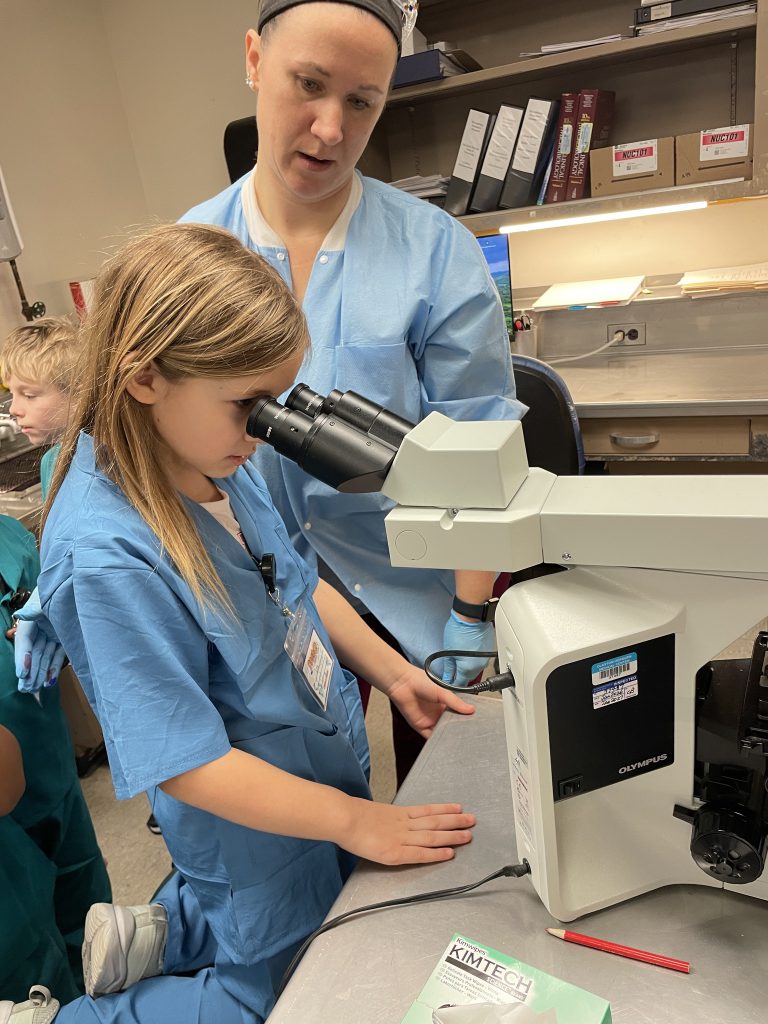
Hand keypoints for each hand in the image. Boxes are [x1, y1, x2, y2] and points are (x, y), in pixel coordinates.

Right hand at [14, 589, 65, 693]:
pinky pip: (58, 653)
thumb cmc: (62, 587)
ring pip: (45, 655)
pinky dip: (54, 666)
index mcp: (34, 615)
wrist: (79, 582)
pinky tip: (50, 681)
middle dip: (30, 670)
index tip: (22, 673)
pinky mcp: (66, 636)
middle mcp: (42, 625)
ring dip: (40, 672)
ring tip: (34, 688)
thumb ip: (35, 608)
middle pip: (34, 651)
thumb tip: (20, 614)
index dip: (22, 656)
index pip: (25, 639)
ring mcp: (54, 631)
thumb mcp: (47, 597)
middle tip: (26, 688)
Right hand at [342, 797, 474, 864]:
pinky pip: (420, 853)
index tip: (458, 808)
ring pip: (432, 836)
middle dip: (456, 821)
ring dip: (452, 836)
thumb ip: (384, 819)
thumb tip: (387, 823)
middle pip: (435, 822)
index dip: (444, 809)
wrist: (343, 818)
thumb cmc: (351, 815)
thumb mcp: (372, 812)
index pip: (427, 810)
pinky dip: (436, 854)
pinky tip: (449, 854)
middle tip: (473, 820)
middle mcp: (404, 824)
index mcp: (398, 813)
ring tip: (468, 835)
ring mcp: (401, 838)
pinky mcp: (395, 853)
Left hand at [386, 664, 474, 737]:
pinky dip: (436, 741)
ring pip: (442, 732)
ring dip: (448, 737)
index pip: (458, 714)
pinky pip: (430, 737)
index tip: (476, 725)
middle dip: (458, 730)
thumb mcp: (443, 692)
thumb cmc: (422, 682)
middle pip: (451, 725)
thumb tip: (472, 710)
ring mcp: (430, 721)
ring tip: (460, 743)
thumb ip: (456, 703)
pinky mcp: (421, 727)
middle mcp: (439, 714)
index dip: (466, 719)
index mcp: (446, 704)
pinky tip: (444, 744)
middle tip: (470, 737)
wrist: (403, 684)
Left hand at [441, 611, 495, 686]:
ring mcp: (485, 659)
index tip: (449, 681)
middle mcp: (479, 666)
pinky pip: (480, 660)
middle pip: (469, 677)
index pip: (460, 684)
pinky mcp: (489, 651)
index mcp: (468, 668)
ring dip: (468, 665)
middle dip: (460, 674)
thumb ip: (449, 667)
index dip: (453, 683)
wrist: (472, 616)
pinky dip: (474, 658)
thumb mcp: (448, 651)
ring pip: (475, 668)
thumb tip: (447, 676)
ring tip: (460, 655)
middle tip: (453, 667)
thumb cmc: (459, 630)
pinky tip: (468, 650)